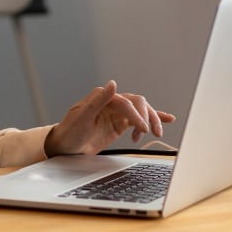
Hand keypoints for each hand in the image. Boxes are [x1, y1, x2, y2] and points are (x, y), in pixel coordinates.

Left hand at [44, 80, 174, 156]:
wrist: (65, 147)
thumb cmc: (70, 131)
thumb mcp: (82, 117)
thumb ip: (98, 100)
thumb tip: (113, 84)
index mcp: (102, 97)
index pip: (126, 103)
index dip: (136, 115)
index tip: (143, 129)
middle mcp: (111, 102)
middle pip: (137, 103)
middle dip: (147, 116)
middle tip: (152, 132)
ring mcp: (116, 113)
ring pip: (140, 111)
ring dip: (151, 119)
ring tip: (156, 133)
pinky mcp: (119, 123)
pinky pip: (138, 120)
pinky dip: (151, 119)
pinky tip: (167, 120)